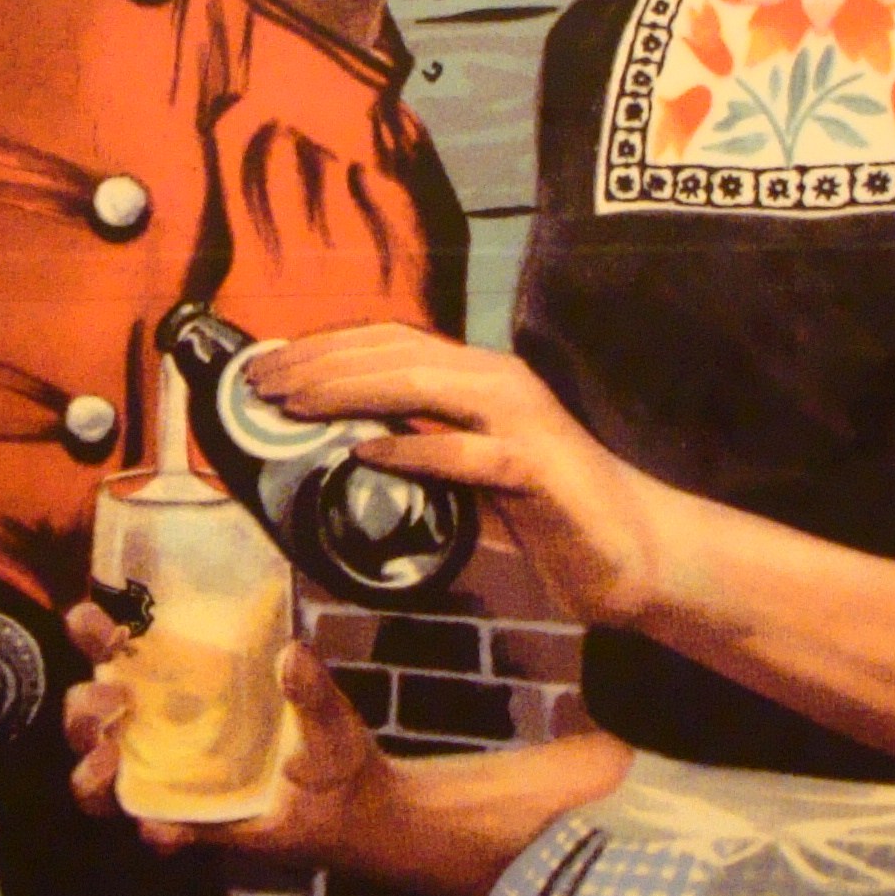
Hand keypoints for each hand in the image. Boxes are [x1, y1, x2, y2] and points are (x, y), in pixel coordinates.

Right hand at [62, 600, 390, 865]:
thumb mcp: (323, 707)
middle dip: (83, 707)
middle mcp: (158, 725)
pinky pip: (152, 830)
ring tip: (111, 762)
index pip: (116, 647)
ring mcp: (164, 777)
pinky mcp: (184, 822)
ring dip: (89, 772)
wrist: (349, 807)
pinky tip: (164, 828)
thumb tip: (292, 654)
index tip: (100, 629)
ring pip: (94, 776)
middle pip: (87, 713)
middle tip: (116, 702)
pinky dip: (154, 831)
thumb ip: (310, 684)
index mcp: (180, 678)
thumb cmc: (324, 740)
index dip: (91, 632)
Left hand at [249, 326, 670, 627]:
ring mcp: (521, 420)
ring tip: (293, 406)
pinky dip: (413, 450)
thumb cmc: (550, 515)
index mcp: (478, 378)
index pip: (389, 343)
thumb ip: (419, 458)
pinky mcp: (537, 468)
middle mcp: (497, 382)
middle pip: (395, 351)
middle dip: (319, 362)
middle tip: (258, 384)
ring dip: (350, 390)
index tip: (264, 367)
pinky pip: (465, 452)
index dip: (323, 348)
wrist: (635, 552)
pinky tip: (366, 454)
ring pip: (423, 384)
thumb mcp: (469, 477)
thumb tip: (338, 458)